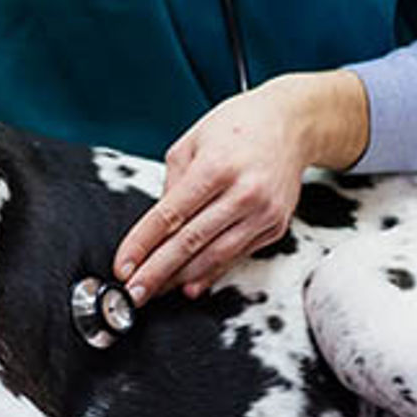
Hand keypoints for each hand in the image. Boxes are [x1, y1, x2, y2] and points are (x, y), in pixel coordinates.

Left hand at [113, 70, 368, 302]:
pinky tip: (190, 285)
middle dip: (156, 272)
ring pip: (214, 256)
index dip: (142, 245)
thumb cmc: (238, 128)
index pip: (169, 216)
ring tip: (155, 292)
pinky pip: (236, 256)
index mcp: (215, 168)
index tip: (123, 265)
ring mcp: (263, 212)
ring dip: (181, 279)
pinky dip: (210, 273)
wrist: (292, 123)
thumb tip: (156, 227)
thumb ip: (171, 185)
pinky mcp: (275, 226)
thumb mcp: (191, 144)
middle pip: (189, 242)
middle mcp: (243, 192)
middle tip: (133, 293)